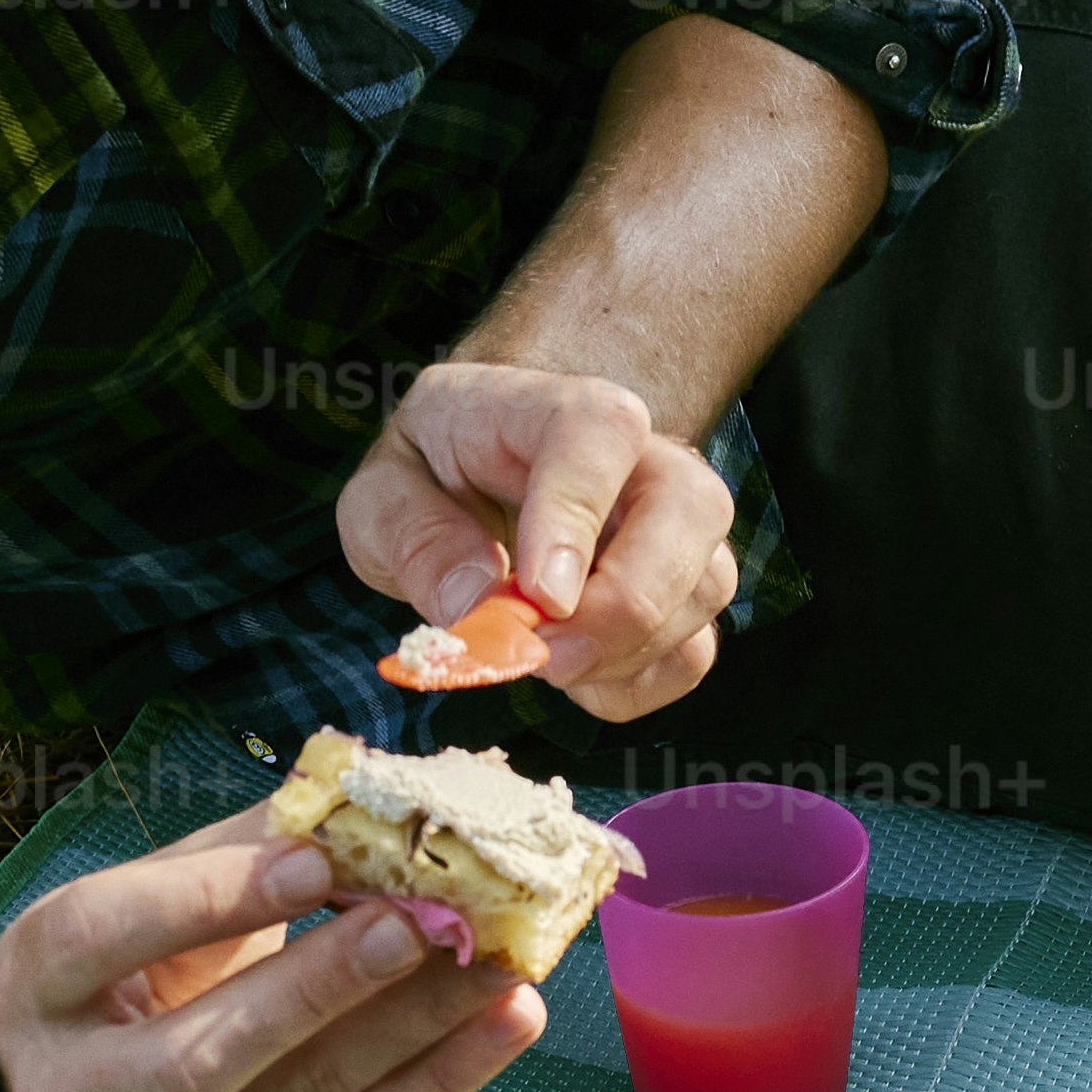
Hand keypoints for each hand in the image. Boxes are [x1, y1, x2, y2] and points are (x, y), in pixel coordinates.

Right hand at [0, 818, 549, 1091]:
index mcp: (40, 982)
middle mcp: (84, 1089)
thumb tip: (356, 795)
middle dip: (320, 989)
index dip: (209, 899)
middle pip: (205, 1053)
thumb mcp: (133, 898)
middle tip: (420, 924)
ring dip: (412, 1032)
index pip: (109, 937)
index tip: (313, 859)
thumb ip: (232, 853)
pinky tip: (505, 1025)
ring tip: (497, 968)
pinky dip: (439, 1083)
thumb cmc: (115, 974)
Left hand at [341, 357, 735, 721]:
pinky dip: (633, 685)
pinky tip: (573, 676)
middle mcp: (640, 454)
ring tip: (544, 660)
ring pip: (706, 584)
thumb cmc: (434, 474)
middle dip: (628, 603)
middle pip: (693, 507)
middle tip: (547, 657)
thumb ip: (416, 538)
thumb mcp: (384, 493)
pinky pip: (691, 651)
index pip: (600, 432)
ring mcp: (676, 524)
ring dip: (626, 651)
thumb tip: (474, 602)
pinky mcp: (682, 591)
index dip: (575, 517)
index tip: (540, 597)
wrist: (476, 474)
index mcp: (551, 406)